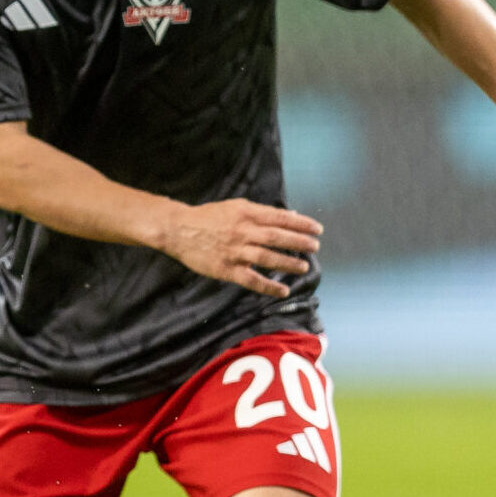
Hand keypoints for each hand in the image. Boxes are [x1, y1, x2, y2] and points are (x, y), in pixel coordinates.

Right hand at [160, 199, 322, 298]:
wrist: (178, 230)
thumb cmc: (208, 217)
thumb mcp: (235, 206)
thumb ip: (261, 212)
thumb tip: (290, 215)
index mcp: (246, 213)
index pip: (280, 218)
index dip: (301, 224)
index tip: (317, 229)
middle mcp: (242, 232)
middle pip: (277, 237)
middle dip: (299, 242)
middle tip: (315, 246)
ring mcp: (235, 251)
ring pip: (267, 258)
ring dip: (288, 263)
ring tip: (304, 267)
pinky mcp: (226, 269)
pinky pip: (251, 279)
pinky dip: (269, 286)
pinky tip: (283, 290)